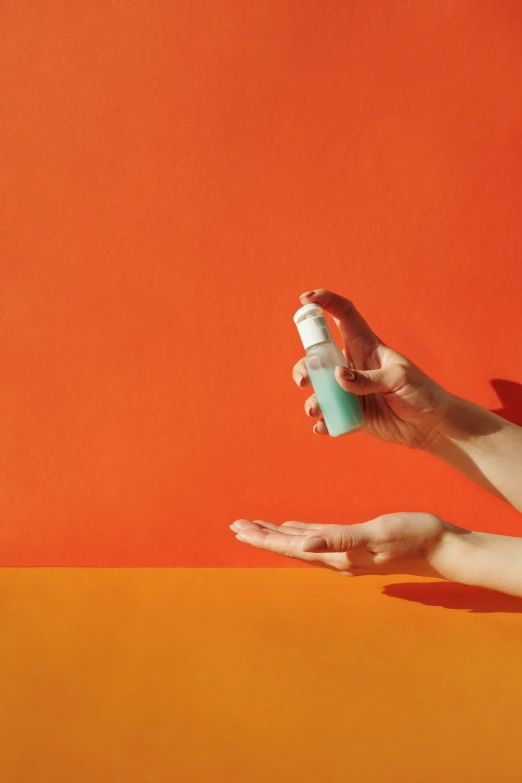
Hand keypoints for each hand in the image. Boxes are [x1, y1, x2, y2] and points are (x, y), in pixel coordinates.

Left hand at [230, 513, 468, 579]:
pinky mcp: (356, 545)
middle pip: (290, 546)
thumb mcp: (377, 533)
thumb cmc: (413, 537)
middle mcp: (337, 558)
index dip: (263, 538)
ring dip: (278, 535)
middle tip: (235, 527)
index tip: (238, 530)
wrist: (442, 548)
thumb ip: (340, 539)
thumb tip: (306, 546)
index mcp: (338, 555)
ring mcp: (346, 554)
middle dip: (262, 537)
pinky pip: (320, 539)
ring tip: (255, 528)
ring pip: (302, 543)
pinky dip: (301, 532)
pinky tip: (294, 528)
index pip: (291, 546)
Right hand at [293, 288, 451, 448]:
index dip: (325, 302)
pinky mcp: (351, 413)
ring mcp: (349, 391)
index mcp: (366, 346)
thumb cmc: (421, 392)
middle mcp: (352, 365)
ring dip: (312, 400)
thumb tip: (338, 376)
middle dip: (304, 366)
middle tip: (303, 380)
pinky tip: (323, 427)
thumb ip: (367, 378)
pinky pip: (329, 417)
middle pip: (318, 357)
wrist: (431, 425)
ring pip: (319, 389)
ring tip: (316, 410)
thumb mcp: (398, 378)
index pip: (343, 315)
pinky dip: (322, 423)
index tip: (305, 300)